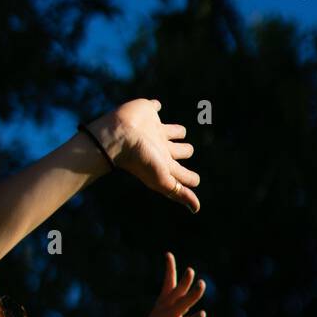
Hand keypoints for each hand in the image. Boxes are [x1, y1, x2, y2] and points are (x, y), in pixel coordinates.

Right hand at [86, 98, 199, 212]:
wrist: (119, 137)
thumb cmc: (140, 160)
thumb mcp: (162, 180)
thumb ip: (179, 192)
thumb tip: (197, 210)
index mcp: (165, 163)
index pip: (182, 173)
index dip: (190, 178)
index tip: (194, 180)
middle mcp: (160, 147)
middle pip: (179, 150)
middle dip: (185, 151)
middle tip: (186, 151)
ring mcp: (154, 129)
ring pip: (171, 130)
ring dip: (177, 131)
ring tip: (179, 132)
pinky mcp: (147, 112)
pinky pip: (154, 107)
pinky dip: (155, 106)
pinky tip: (157, 106)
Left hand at [131, 252, 206, 316]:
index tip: (202, 314)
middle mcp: (169, 316)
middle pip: (182, 304)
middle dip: (191, 295)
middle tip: (200, 284)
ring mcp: (166, 306)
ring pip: (176, 291)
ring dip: (183, 280)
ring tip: (190, 270)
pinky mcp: (164, 298)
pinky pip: (167, 281)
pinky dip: (169, 268)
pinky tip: (168, 255)